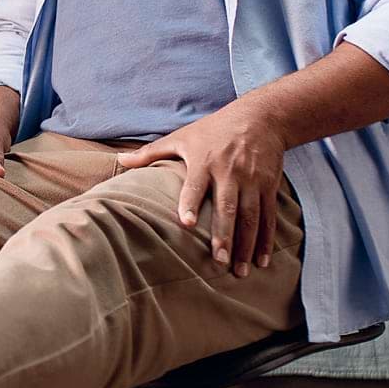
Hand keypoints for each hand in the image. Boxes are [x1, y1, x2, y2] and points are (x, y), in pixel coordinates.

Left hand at [114, 104, 285, 276]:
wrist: (260, 116)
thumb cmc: (214, 129)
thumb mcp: (183, 136)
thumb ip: (151, 152)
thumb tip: (119, 160)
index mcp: (205, 160)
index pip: (196, 184)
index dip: (191, 203)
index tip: (186, 224)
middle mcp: (230, 171)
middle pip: (227, 207)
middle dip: (224, 236)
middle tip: (219, 261)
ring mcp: (252, 179)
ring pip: (251, 216)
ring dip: (246, 245)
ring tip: (240, 271)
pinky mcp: (269, 185)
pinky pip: (268, 216)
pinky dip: (266, 239)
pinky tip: (262, 261)